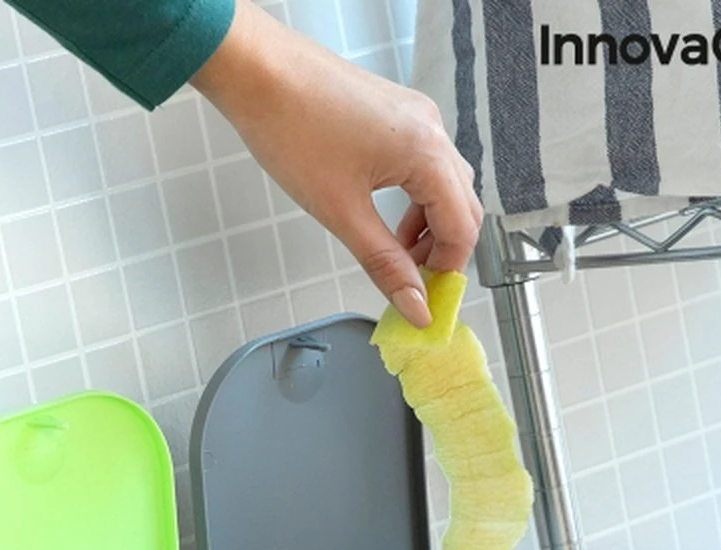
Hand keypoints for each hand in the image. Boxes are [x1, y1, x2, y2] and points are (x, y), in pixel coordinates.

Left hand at [192, 1, 482, 327]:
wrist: (257, 72)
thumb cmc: (292, 129)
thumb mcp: (342, 213)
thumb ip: (385, 265)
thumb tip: (415, 305)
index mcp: (427, 153)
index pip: (463, 228)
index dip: (447, 272)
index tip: (426, 303)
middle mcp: (431, 130)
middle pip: (461, 207)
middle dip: (442, 252)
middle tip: (413, 287)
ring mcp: (416, 117)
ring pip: (444, 187)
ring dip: (428, 228)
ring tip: (396, 258)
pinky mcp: (397, 114)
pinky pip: (424, 165)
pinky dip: (415, 200)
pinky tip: (387, 220)